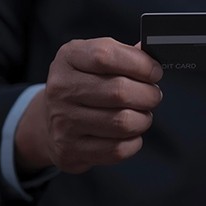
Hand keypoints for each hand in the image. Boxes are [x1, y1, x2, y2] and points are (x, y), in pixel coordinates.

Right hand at [15, 38, 162, 173]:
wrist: (50, 119)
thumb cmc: (84, 84)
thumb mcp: (96, 60)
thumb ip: (125, 55)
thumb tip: (152, 56)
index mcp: (69, 58)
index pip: (105, 56)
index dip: (140, 64)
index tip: (155, 72)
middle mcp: (61, 89)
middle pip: (119, 92)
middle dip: (148, 95)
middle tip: (152, 96)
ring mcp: (63, 121)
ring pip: (122, 122)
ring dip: (143, 119)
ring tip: (141, 114)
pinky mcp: (70, 150)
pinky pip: (117, 149)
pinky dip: (133, 142)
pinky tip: (129, 134)